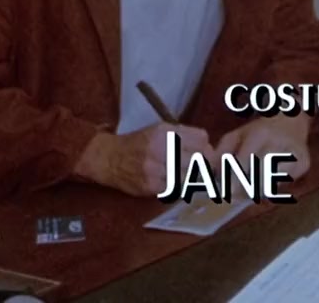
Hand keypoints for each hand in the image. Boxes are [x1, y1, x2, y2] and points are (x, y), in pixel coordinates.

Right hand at [76, 123, 215, 196]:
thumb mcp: (159, 129)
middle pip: (200, 158)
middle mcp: (161, 149)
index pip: (202, 138)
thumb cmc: (139, 143)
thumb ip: (184, 135)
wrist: (109, 159)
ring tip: (187, 172)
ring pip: (191, 175)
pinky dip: (180, 185)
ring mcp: (156, 169)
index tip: (204, 150)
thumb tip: (209, 145)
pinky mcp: (152, 186)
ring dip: (193, 176)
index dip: (206, 145)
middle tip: (201, 165)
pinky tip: (174, 181)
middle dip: (204, 162)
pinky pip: (177, 188)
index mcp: (165, 132)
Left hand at [215, 115, 311, 182]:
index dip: (231, 180)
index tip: (222, 191)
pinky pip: (283, 184)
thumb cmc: (258, 131)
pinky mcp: (305, 163)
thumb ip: (220, 155)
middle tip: (234, 195)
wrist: (290, 120)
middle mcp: (279, 143)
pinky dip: (271, 187)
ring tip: (248, 188)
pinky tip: (265, 181)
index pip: (242, 164)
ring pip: (271, 184)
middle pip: (257, 177)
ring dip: (256, 191)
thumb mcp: (235, 136)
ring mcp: (295, 153)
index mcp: (259, 134)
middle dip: (243, 190)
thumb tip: (210, 177)